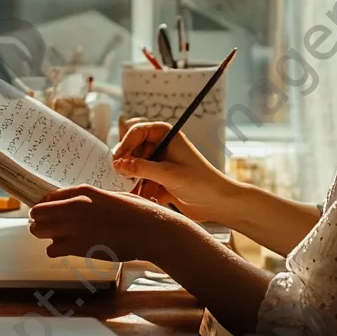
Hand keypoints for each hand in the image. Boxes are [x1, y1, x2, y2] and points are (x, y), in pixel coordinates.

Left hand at [28, 184, 187, 262]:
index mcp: (84, 191)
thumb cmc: (138, 213)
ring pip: (39, 230)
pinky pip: (51, 250)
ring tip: (58, 238)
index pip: (49, 196)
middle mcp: (75, 206)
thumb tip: (79, 206)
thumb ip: (93, 200)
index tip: (49, 212)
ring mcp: (74, 226)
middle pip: (37, 213)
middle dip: (40, 220)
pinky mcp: (78, 246)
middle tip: (49, 226)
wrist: (151, 231)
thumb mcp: (113, 197)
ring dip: (46, 235)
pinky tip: (67, 249)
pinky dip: (56, 250)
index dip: (47, 205)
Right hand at [112, 121, 233, 222]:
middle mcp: (162, 147)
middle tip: (123, 177)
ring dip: (134, 181)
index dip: (125, 144)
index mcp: (167, 135)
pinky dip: (142, 191)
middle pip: (134, 151)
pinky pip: (143, 183)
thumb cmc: (201, 182)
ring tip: (136, 191)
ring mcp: (161, 164)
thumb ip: (141, 168)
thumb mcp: (168, 174)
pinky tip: (147, 198)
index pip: (138, 132)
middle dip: (128, 165)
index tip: (117, 160)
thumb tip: (118, 164)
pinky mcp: (161, 180)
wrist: (219, 204)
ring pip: (137, 169)